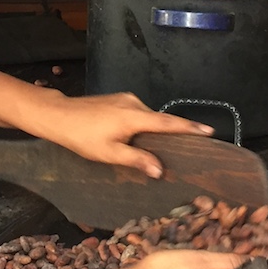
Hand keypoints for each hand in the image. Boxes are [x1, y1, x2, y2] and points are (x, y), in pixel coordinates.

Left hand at [26, 92, 213, 176]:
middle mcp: (133, 103)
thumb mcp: (109, 154)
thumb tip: (159, 170)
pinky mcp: (117, 99)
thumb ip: (137, 160)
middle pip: (160, 119)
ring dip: (154, 130)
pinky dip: (144, 125)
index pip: (168, 123)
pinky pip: (138, 113)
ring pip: (147, 117)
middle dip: (174, 132)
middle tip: (190, 146)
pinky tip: (139, 138)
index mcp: (134, 116)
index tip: (209, 130)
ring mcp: (125, 99)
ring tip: (162, 148)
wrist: (58, 116)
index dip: (189, 128)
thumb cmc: (81, 137)